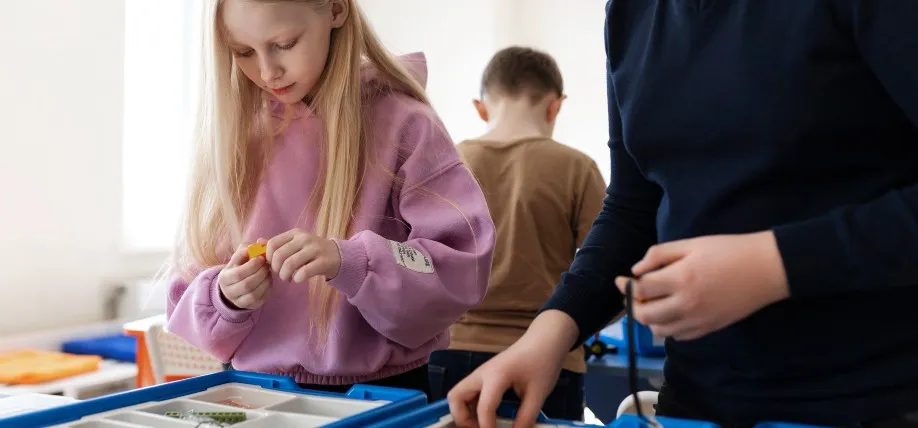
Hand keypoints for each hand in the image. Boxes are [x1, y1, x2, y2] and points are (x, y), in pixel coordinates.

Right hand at [217, 240, 271, 309]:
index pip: (239, 273)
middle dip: (260, 273)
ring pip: (254, 294)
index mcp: (224, 278)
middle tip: (267, 265)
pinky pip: (261, 300)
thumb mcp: (239, 256)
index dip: (252, 266)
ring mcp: (239, 301)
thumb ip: (247, 248)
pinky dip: (268, 289)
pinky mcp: (250, 306)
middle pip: (247, 285)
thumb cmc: (239, 267)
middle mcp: (229, 292)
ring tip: (268, 272)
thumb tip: (259, 242)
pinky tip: (268, 280)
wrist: (235, 286)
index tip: (261, 258)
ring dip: (265, 281)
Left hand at [266, 229, 340, 282]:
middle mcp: (304, 238)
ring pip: (290, 264)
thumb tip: (258, 242)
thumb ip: (278, 244)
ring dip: (285, 276)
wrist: (337, 255)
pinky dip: (297, 278)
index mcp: (295, 233)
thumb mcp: (295, 244)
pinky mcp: (323, 261)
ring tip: (288, 278)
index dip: (269, 258)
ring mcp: (315, 249)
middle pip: (279, 256)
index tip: (273, 265)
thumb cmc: (311, 251)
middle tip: (281, 274)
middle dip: (276, 269)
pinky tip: (298, 279)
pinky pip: (304, 272)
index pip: (273, 244)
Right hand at [447, 311, 576, 427]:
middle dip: (462, 419)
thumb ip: (526, 418)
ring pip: (458, 395)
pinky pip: (469, 393)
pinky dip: (471, 407)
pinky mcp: (484, 376)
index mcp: (496, 376)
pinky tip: (488, 416)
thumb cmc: (542, 363)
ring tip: (482, 425)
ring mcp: (481, 373)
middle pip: (455, 397)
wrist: (544, 341)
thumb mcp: (538, 394)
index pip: (484, 408)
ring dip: (464, 413)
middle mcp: (482, 373)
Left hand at [615, 231, 789, 340]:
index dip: (626, 285)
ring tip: (652, 304)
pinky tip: (672, 313)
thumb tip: (636, 271)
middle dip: (633, 305)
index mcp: (680, 279)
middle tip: (634, 294)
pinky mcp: (709, 329)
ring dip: (649, 319)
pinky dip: (669, 328)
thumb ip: (659, 255)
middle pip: (644, 315)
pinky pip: (679, 336)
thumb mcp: (690, 244)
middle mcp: (686, 304)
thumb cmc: (728, 250)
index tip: (622, 280)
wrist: (766, 269)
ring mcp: (698, 320)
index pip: (640, 290)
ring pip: (659, 330)